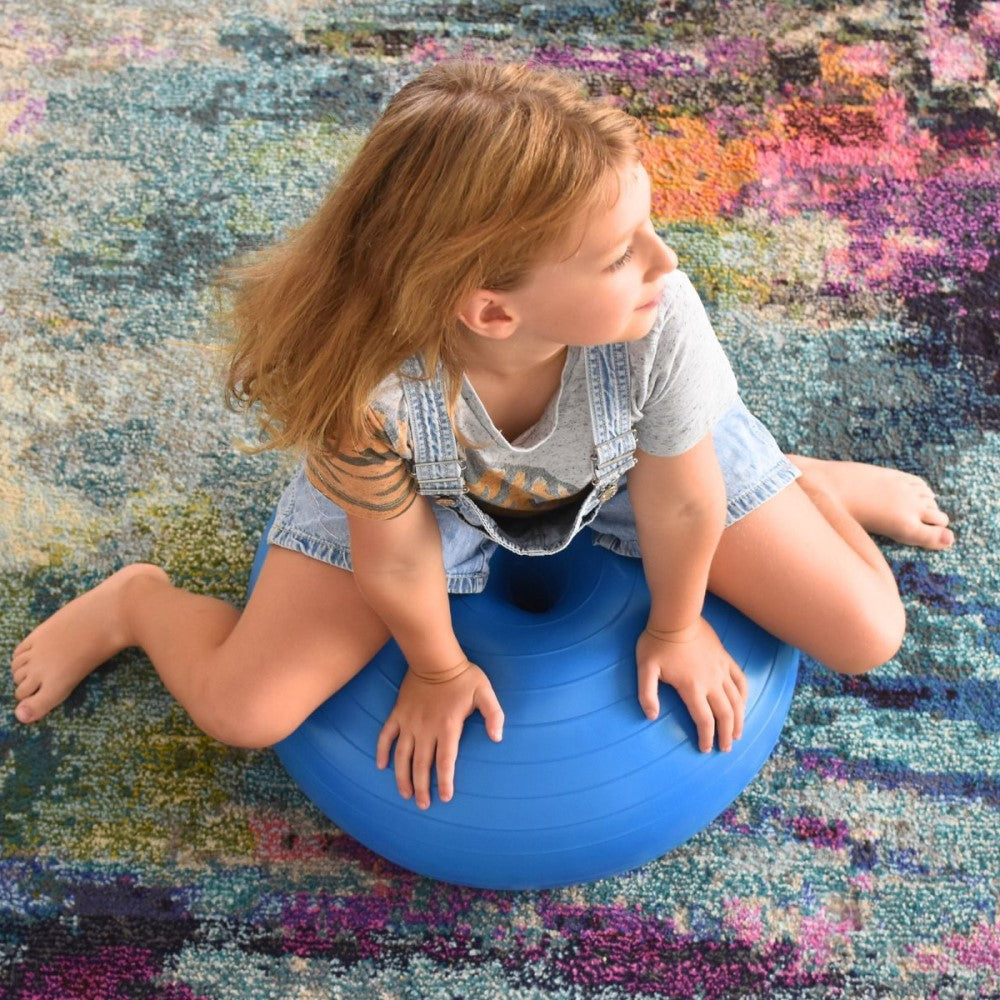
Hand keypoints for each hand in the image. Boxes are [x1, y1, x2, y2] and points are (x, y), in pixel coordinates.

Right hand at [376, 660, 503, 808]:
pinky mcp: (398, 714)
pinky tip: (381, 766)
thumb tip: (497, 738)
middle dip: (422, 787)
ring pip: (402, 756)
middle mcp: (426, 729)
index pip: (446, 761)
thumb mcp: (485, 693)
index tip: (444, 798)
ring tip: (405, 794)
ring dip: (402, 777)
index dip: (444, 781)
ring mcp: (409, 723)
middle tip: (423, 805)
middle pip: (422, 765)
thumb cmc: (463, 676)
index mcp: (447, 727)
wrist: (434, 658)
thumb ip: (494, 715)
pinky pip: (386, 736)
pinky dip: (382, 752)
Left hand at [636, 617, 747, 752]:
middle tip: (725, 748)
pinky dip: (744, 695)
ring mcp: (720, 669)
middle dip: (727, 734)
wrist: (676, 616)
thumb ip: (647, 694)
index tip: (705, 749)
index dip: (706, 737)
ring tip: (738, 734)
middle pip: (725, 714)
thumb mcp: (645, 669)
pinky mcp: (725, 658)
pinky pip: (740, 680)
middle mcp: (711, 682)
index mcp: (692, 687)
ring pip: (737, 700)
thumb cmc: (657, 642)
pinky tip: (743, 703)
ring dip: (739, 719)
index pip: (704, 720)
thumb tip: (651, 716)